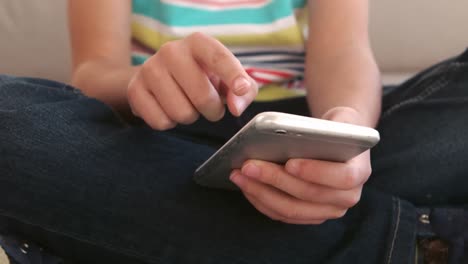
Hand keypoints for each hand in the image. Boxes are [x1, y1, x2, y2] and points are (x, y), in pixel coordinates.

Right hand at [127, 32, 257, 129]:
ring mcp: (149, 69)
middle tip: (211, 107)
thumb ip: (244, 91)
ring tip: (187, 104)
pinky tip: (168, 108)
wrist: (161, 75)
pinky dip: (170, 123)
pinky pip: (161, 122)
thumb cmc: (203, 77)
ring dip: (190, 117)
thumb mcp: (229, 78)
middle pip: (202, 96)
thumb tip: (236, 107)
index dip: (232, 75)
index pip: (218, 57)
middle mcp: (171, 51)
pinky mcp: (134, 90)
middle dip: (213, 110)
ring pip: (182, 113)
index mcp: (198, 43)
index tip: (240, 89)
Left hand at [230, 107, 372, 223]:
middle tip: (248, 165)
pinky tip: (245, 185)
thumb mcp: (336, 121)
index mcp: (359, 172)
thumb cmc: (335, 128)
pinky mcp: (309, 216)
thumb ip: (324, 129)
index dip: (315, 172)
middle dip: (274, 179)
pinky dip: (261, 201)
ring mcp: (328, 211)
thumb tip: (288, 134)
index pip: (342, 178)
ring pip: (291, 209)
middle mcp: (348, 197)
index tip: (289, 162)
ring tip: (239, 175)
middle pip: (308, 195)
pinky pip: (282, 215)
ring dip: (261, 192)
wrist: (339, 143)